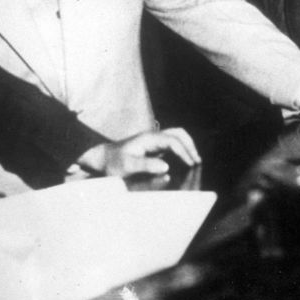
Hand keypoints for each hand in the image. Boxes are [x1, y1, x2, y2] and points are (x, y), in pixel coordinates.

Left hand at [76, 128, 199, 176]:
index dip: (184, 152)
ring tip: (194, 160)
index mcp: (148, 138)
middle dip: (190, 146)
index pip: (172, 141)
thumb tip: (166, 166)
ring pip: (176, 136)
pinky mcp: (152, 146)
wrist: (102, 158)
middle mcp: (152, 136)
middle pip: (178, 133)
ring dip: (187, 145)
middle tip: (197, 161)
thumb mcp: (128, 166)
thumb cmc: (113, 163)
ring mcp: (153, 140)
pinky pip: (171, 143)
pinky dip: (181, 149)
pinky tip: (184, 161)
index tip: (191, 164)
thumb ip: (146, 166)